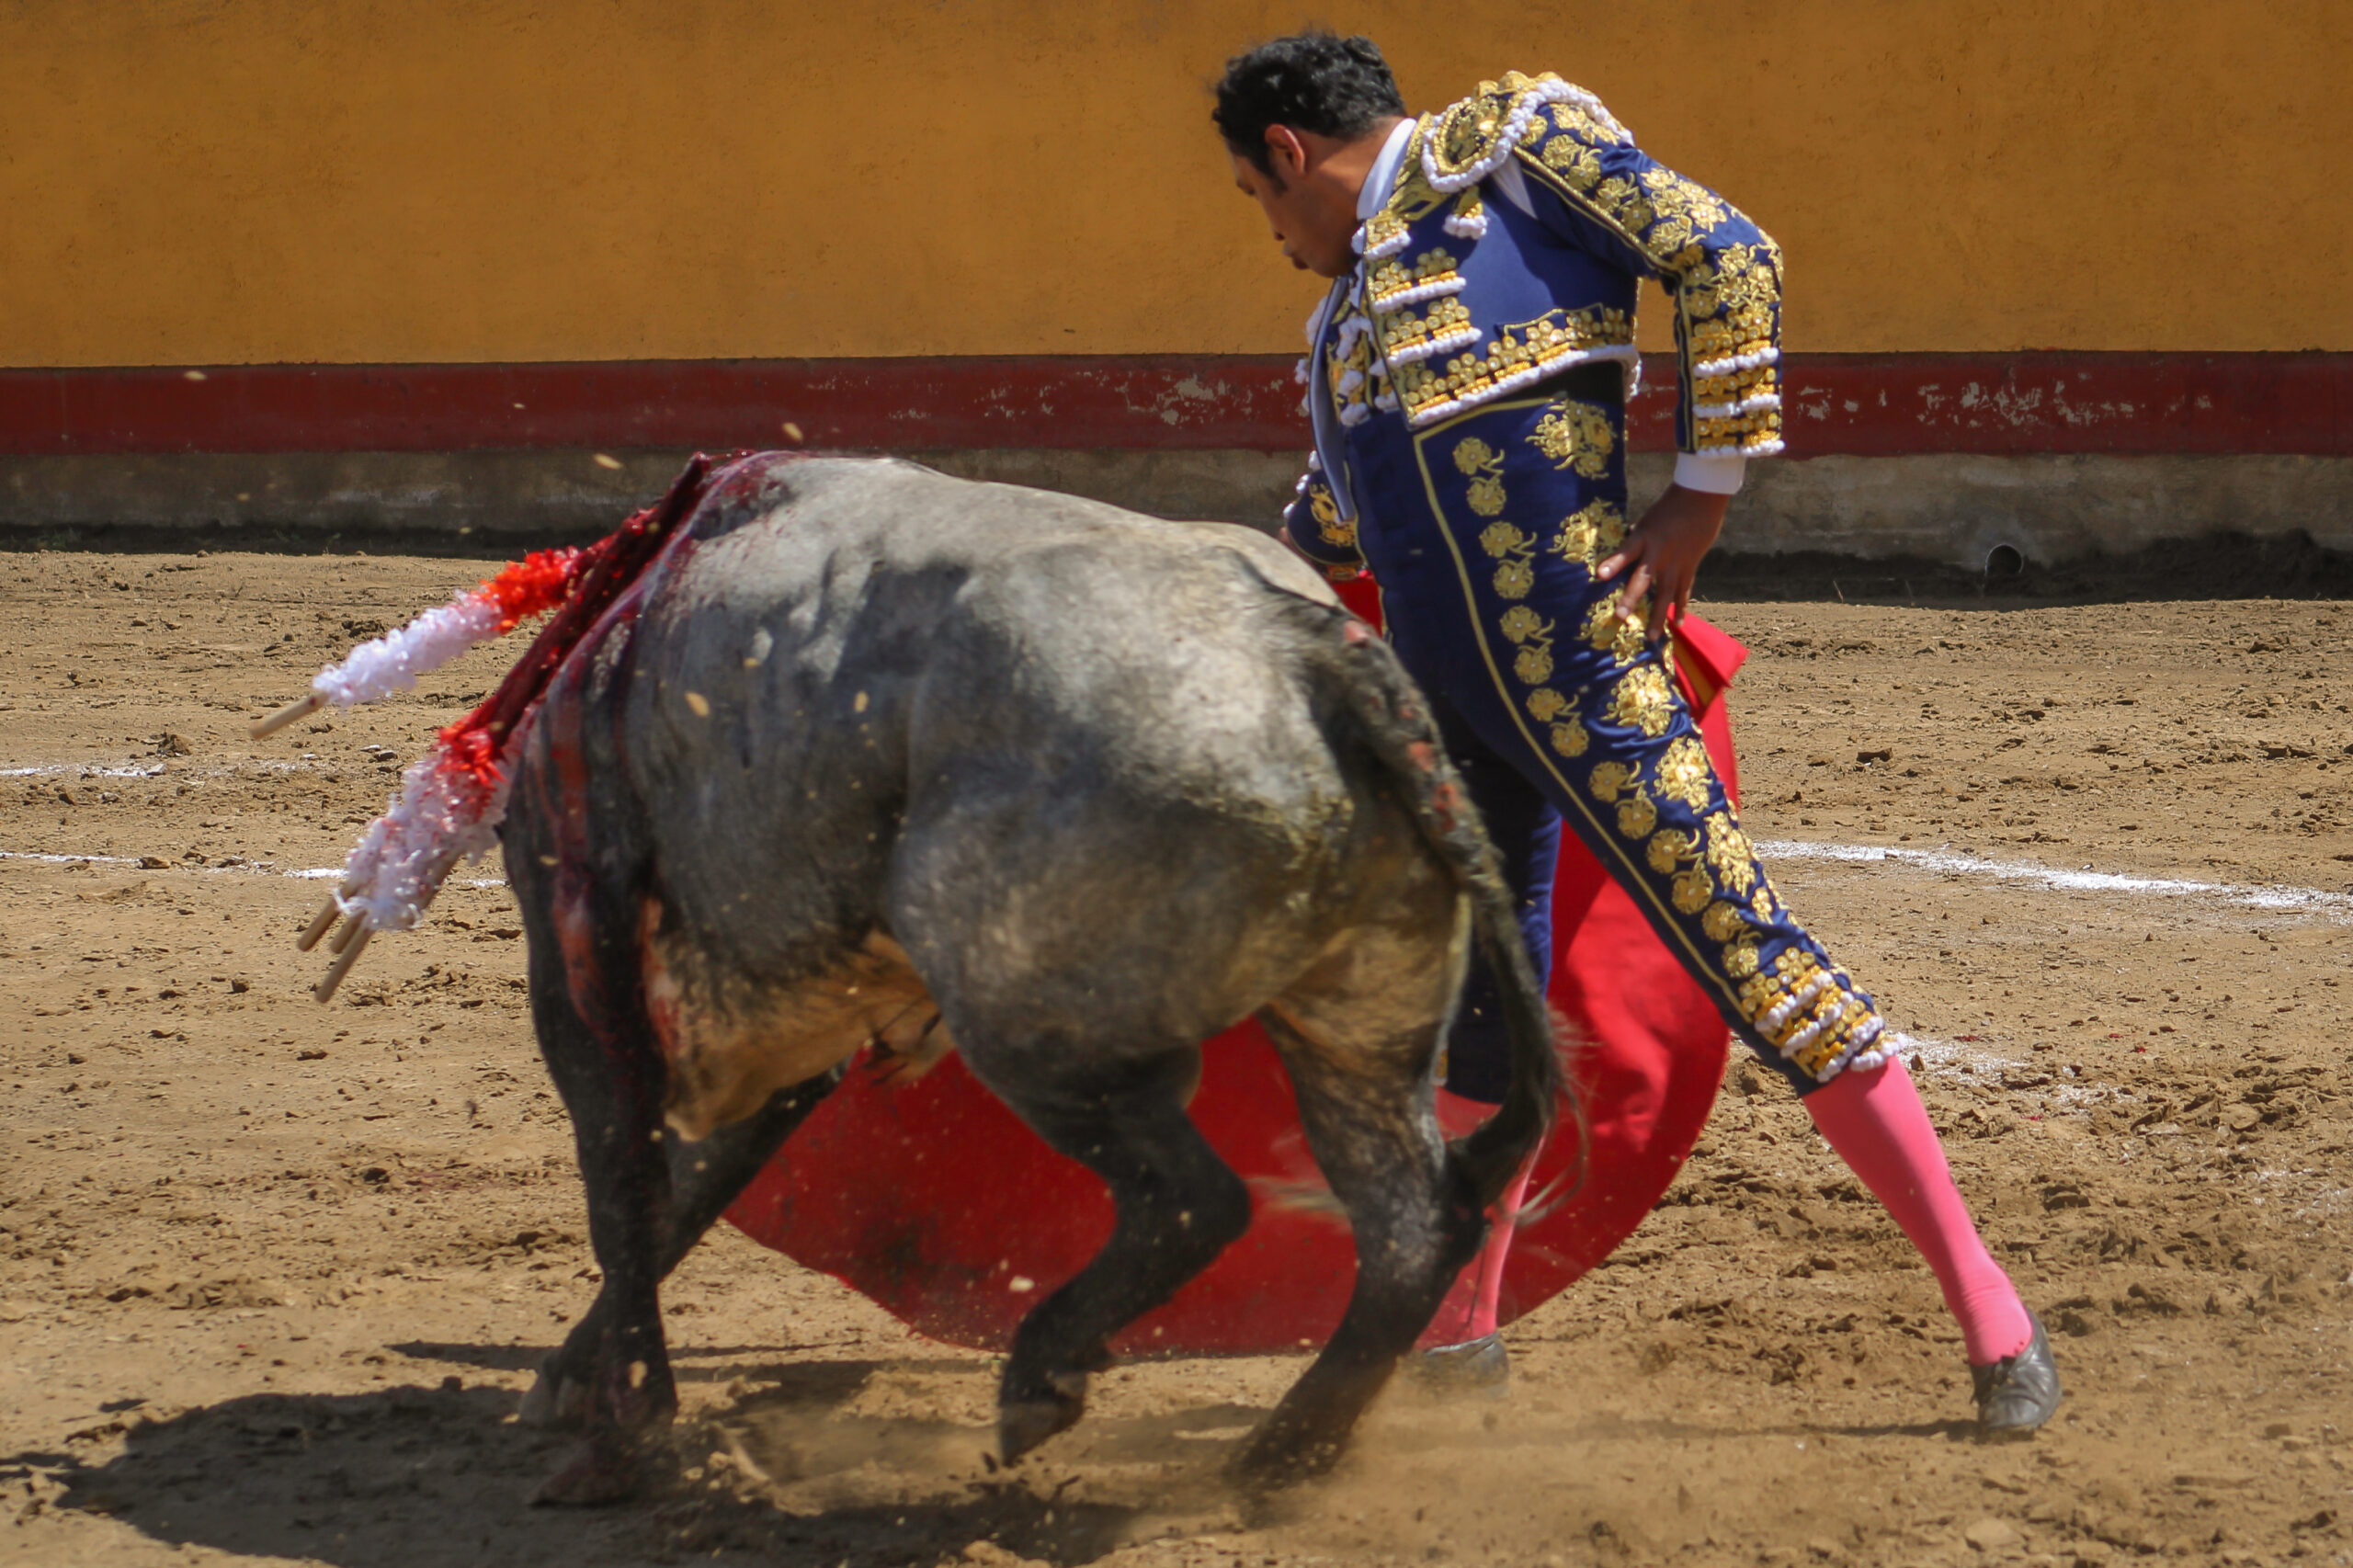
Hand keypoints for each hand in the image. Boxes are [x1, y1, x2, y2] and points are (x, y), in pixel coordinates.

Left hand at [1594, 483, 1729, 643]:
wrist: (1701, 500)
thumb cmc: (1668, 508)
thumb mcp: (1645, 520)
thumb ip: (1634, 541)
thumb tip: (1620, 556)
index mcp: (1644, 537)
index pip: (1626, 551)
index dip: (1613, 563)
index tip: (1599, 575)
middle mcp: (1659, 554)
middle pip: (1644, 579)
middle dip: (1631, 598)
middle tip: (1620, 616)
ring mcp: (1676, 563)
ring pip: (1666, 594)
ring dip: (1659, 616)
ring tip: (1652, 637)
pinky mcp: (1689, 567)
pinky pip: (1684, 591)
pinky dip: (1681, 607)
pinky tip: (1678, 625)